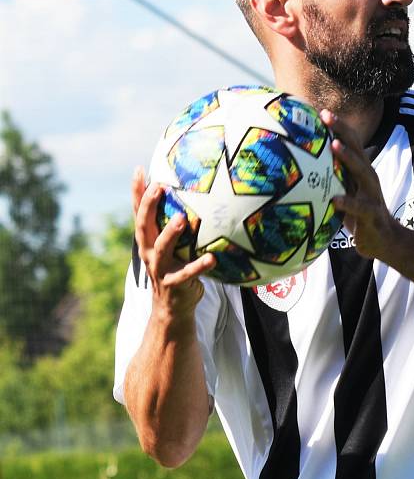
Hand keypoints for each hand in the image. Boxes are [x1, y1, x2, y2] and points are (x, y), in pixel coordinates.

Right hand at [132, 167, 214, 319]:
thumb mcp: (171, 245)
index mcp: (147, 240)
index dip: (137, 191)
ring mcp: (160, 269)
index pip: (138, 212)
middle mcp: (149, 252)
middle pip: (143, 226)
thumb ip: (175, 224)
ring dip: (170, 233)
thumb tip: (190, 194)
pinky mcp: (174, 284)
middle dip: (149, 205)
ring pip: (160, 249)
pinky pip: (187, 274)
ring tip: (183, 219)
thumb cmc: (176, 267)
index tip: (140, 169)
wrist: (172, 309)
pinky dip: (199, 266)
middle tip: (160, 187)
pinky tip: (212, 258)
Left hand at [320, 111, 401, 260]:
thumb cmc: (359, 214)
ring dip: (348, 158)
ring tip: (333, 146)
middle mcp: (368, 178)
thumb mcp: (346, 192)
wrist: (385, 240)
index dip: (337, 126)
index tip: (319, 111)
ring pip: (361, 172)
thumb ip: (332, 178)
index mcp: (360, 171)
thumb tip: (301, 168)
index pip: (350, 142)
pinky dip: (348, 202)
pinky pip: (359, 207)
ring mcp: (372, 195)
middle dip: (342, 131)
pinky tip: (334, 200)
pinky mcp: (372, 214)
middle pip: (356, 148)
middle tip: (325, 115)